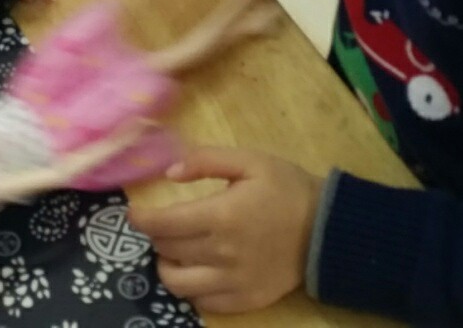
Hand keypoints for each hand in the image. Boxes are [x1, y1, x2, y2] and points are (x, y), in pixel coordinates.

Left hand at [129, 148, 322, 314]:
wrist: (327, 229)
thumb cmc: (287, 189)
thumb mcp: (250, 160)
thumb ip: (207, 160)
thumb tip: (169, 173)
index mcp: (221, 216)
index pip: (163, 224)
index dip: (141, 219)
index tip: (135, 213)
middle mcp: (222, 254)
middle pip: (167, 250)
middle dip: (156, 235)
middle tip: (162, 225)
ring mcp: (233, 282)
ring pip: (178, 283)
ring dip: (167, 266)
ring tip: (173, 252)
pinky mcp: (244, 300)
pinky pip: (203, 302)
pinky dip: (191, 288)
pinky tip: (196, 271)